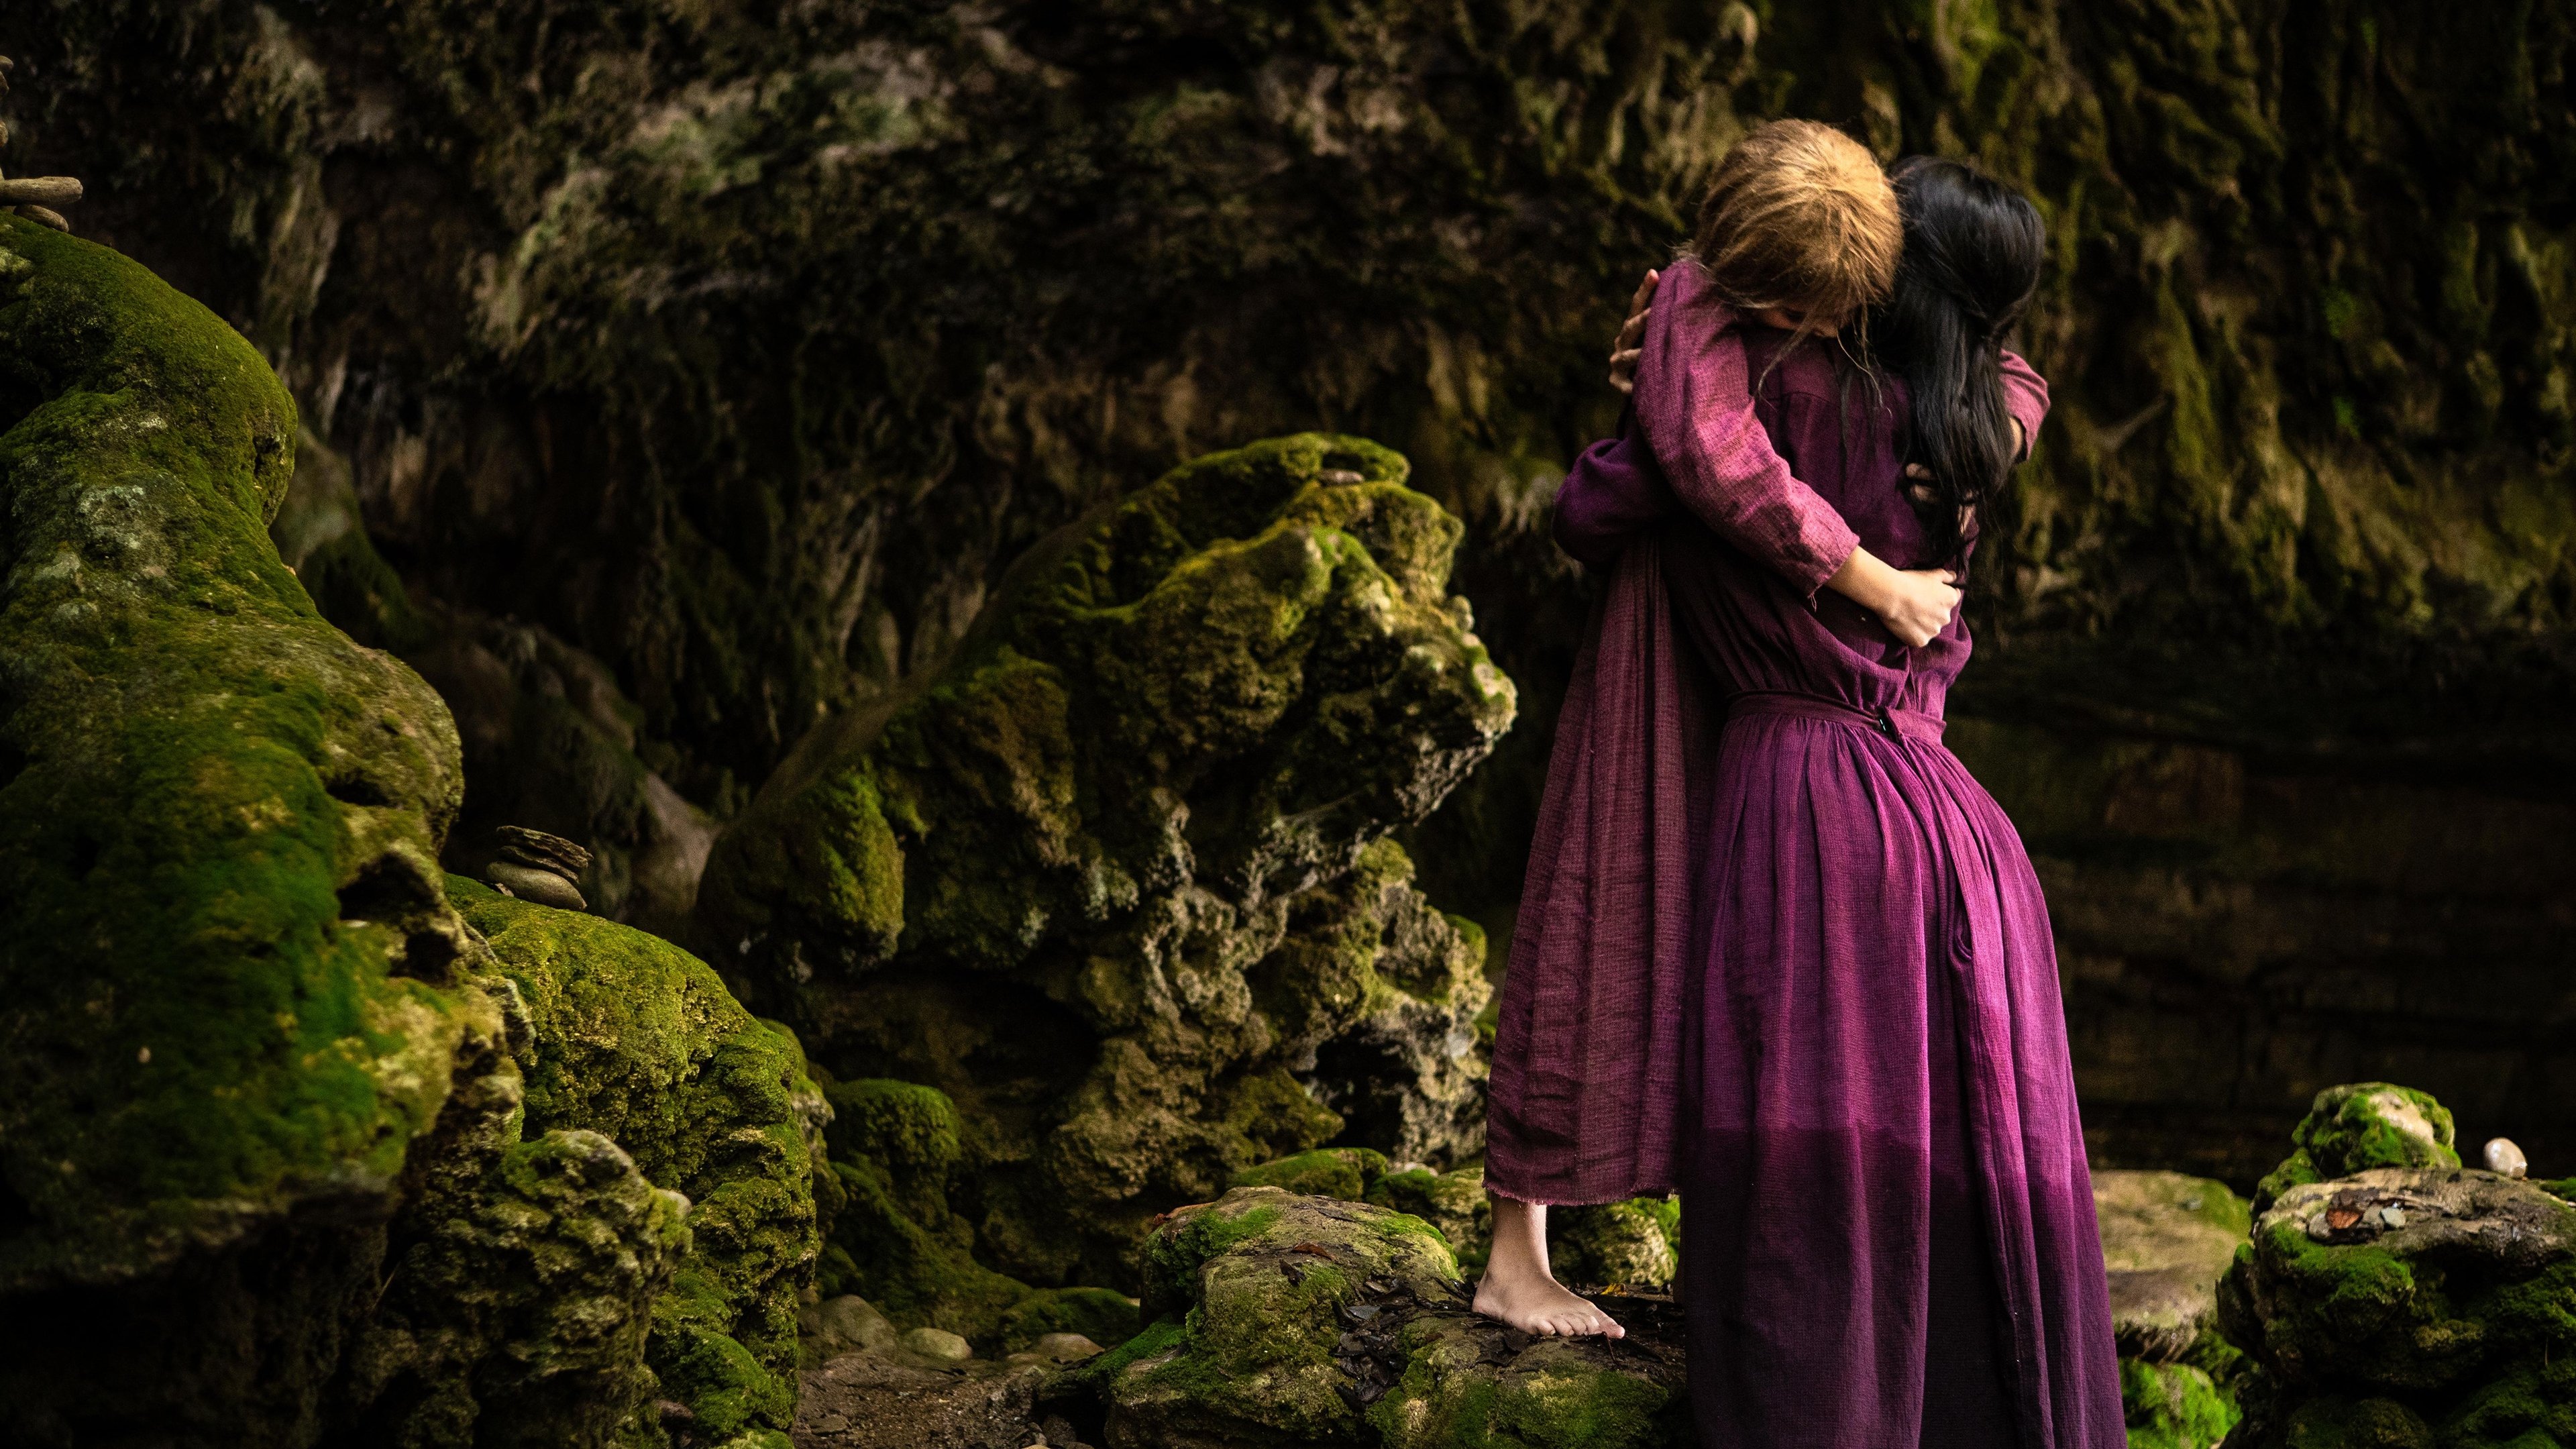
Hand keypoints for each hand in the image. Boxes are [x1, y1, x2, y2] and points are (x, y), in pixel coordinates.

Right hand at [1606, 268, 1659, 394]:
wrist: (1645, 389)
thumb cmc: (1658, 357)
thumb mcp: (1662, 337)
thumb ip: (1670, 320)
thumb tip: (1697, 296)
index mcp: (1633, 327)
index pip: (1637, 305)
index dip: (1644, 289)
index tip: (1654, 273)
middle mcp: (1622, 341)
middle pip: (1631, 327)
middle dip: (1642, 319)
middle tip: (1655, 311)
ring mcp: (1617, 361)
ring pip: (1626, 356)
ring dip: (1637, 354)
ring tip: (1647, 353)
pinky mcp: (1616, 382)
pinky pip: (1625, 385)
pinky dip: (1632, 386)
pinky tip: (1640, 389)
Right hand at [1876, 567, 1962, 647]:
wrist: (1891, 596)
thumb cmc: (1910, 582)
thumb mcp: (1931, 574)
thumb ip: (1946, 576)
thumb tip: (1954, 577)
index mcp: (1951, 599)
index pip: (1952, 598)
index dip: (1940, 596)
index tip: (1928, 595)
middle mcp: (1946, 617)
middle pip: (1941, 615)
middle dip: (1932, 612)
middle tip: (1916, 605)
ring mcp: (1933, 631)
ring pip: (1930, 628)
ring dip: (1923, 624)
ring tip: (1908, 615)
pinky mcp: (1921, 641)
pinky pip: (1919, 638)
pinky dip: (1913, 633)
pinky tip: (1904, 625)